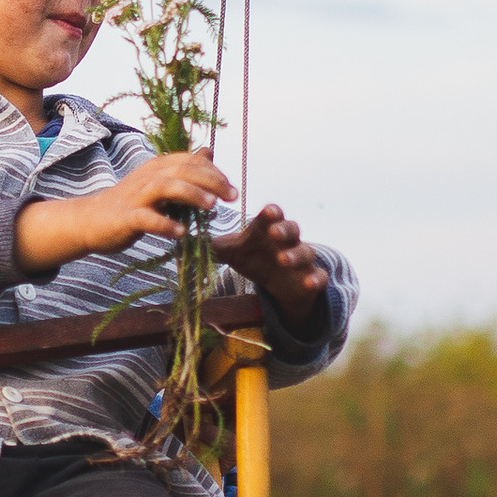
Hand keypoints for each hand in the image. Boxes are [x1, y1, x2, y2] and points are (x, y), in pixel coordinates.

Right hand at [14, 146, 235, 275]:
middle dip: (211, 182)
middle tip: (232, 197)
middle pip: (183, 170)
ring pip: (166, 187)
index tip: (232, 190)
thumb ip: (184, 170)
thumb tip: (208, 152)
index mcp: (158, 167)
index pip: (191, 161)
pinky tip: (181, 232)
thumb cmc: (131, 203)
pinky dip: (165, 224)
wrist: (91, 220)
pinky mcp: (126, 217)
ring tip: (212, 208)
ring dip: (191, 195)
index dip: (214, 172)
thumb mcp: (160, 183)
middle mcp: (148, 176)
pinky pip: (147, 219)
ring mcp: (136, 196)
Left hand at [217, 202, 329, 329]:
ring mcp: (301, 259)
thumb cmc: (255, 258)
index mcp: (267, 230)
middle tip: (273, 233)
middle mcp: (287, 241)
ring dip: (296, 254)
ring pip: (305, 251)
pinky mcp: (310, 278)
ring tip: (284, 259)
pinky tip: (309, 282)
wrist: (280, 284)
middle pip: (291, 228)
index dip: (271, 213)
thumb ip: (211, 246)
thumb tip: (178, 242)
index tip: (266, 212)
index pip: (272, 215)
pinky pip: (318, 276)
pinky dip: (316, 278)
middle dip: (284, 229)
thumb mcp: (233, 252)